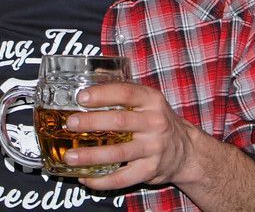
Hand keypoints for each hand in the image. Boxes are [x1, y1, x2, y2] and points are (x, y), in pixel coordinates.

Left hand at [64, 82, 195, 189]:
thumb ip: (124, 90)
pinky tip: (85, 178)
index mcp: (152, 101)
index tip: (82, 97)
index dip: (103, 94)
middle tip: (70, 123)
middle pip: (120, 121)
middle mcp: (155, 122)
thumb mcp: (148, 101)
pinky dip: (101, 181)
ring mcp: (153, 148)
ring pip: (118, 153)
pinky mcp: (150, 170)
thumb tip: (93, 74)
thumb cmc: (157, 121)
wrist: (184, 150)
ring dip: (90, 155)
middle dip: (91, 122)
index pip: (126, 93)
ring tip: (69, 156)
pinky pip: (122, 178)